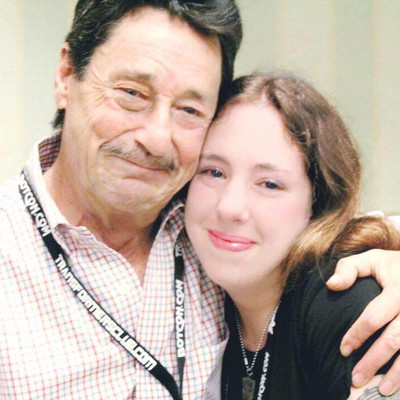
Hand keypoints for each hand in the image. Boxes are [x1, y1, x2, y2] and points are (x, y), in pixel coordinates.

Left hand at [327, 249, 399, 395]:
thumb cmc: (393, 266)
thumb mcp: (371, 259)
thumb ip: (349, 268)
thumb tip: (331, 285)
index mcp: (398, 290)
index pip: (374, 317)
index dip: (357, 335)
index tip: (343, 350)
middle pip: (393, 340)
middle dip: (374, 362)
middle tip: (355, 379)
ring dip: (398, 374)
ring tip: (381, 390)